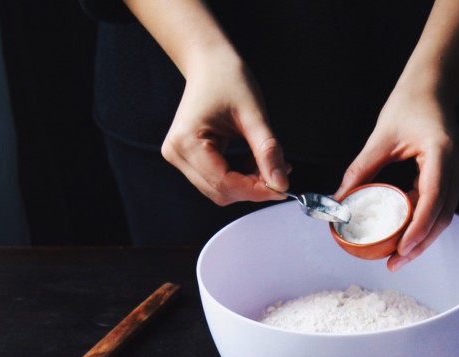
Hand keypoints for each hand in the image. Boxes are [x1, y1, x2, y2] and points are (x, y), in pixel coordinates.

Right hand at [161, 53, 289, 205]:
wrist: (209, 62)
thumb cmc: (227, 78)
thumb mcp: (253, 114)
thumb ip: (267, 151)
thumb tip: (281, 184)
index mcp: (186, 141)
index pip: (224, 183)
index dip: (255, 190)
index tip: (282, 188)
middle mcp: (176, 153)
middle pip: (220, 191)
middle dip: (252, 188)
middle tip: (280, 173)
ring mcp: (179, 157)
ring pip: (219, 190)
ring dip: (247, 184)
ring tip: (266, 162)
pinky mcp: (187, 158)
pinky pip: (216, 180)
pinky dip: (239, 177)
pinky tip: (253, 162)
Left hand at [336, 86, 458, 270]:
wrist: (432, 86)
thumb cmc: (408, 104)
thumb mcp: (380, 138)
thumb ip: (360, 170)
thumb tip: (339, 198)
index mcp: (440, 152)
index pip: (433, 198)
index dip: (418, 228)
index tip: (401, 249)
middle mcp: (456, 164)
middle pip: (443, 215)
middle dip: (420, 243)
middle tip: (395, 263)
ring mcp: (458, 170)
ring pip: (445, 214)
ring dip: (424, 238)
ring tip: (399, 256)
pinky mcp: (453, 174)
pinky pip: (441, 204)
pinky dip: (424, 222)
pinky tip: (406, 234)